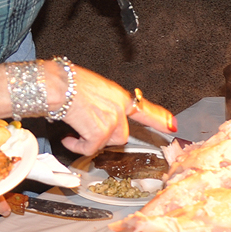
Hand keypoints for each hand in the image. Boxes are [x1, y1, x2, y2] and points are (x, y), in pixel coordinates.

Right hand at [59, 67, 175, 156]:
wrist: (58, 85)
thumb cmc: (68, 83)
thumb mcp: (94, 89)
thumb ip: (104, 104)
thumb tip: (100, 116)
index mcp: (118, 96)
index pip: (143, 109)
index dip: (159, 119)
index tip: (172, 126)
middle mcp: (119, 107)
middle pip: (122, 135)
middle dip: (104, 136)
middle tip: (87, 131)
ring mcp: (112, 120)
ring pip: (107, 142)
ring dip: (91, 141)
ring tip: (76, 131)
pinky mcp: (100, 132)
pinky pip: (90, 149)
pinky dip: (78, 146)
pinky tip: (69, 138)